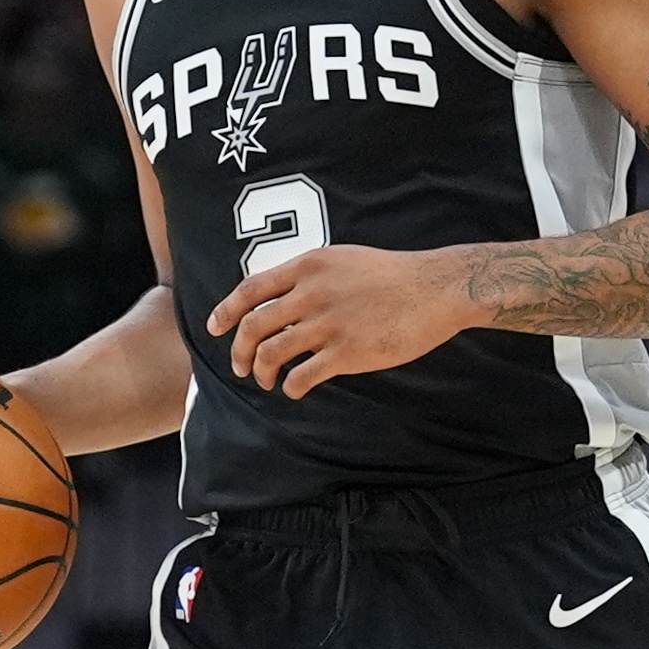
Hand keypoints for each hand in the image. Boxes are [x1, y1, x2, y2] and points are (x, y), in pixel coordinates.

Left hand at [202, 246, 473, 396]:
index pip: (251, 289)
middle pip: (254, 326)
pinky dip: (291, 387)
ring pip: (272, 353)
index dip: (226, 311)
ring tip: (267, 381)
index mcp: (308, 266)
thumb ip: (310, 274)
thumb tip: (281, 295)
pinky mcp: (346, 352)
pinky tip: (295, 390)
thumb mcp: (343, 259)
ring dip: (262, 372)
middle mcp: (311, 293)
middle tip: (241, 366)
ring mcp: (327, 323)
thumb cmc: (392, 275)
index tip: (214, 328)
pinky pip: (302, 376)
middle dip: (240, 351)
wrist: (433, 289)